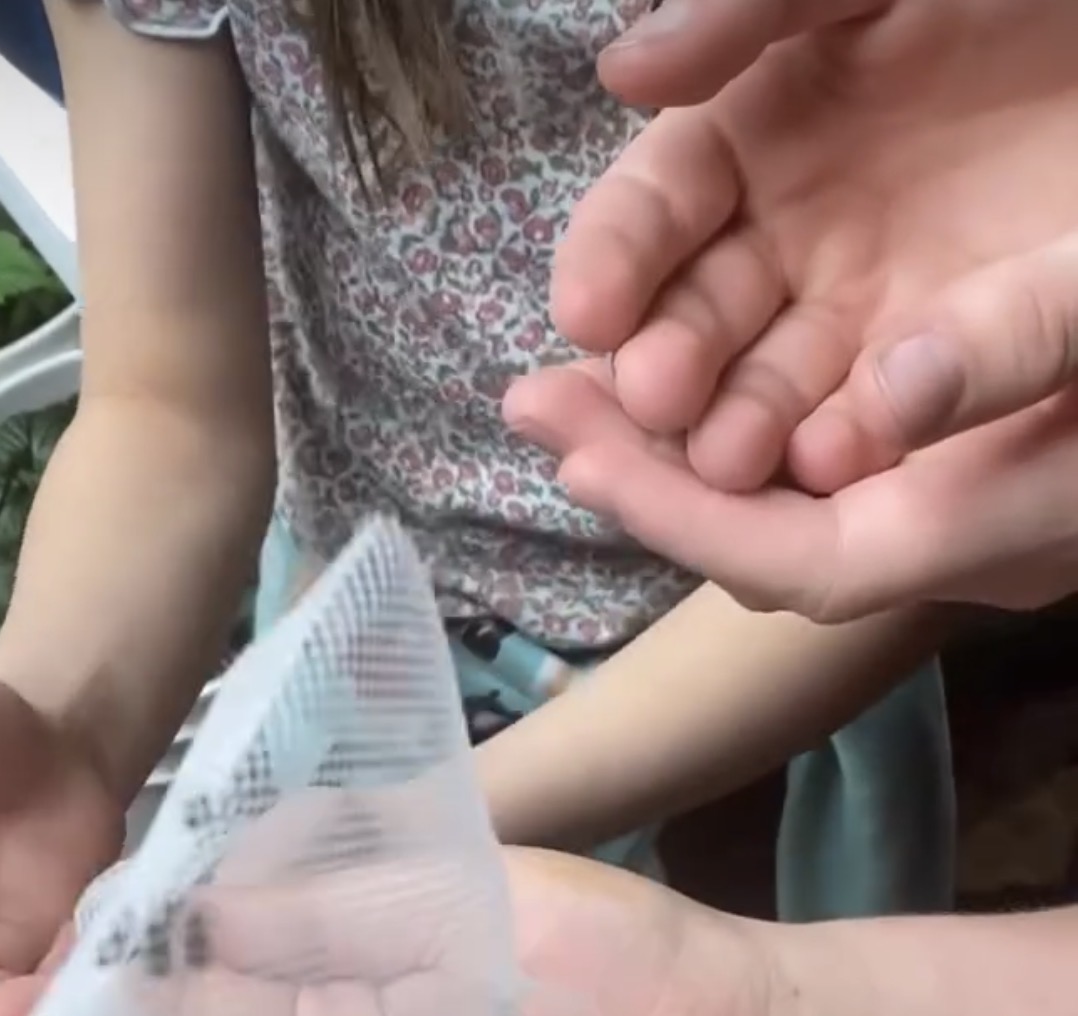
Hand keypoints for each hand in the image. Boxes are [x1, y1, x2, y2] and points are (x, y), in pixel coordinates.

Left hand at [506, 360, 1077, 619]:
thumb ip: (1027, 354)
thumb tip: (890, 396)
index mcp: (979, 531)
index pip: (787, 558)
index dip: (676, 512)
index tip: (576, 450)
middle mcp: (937, 522)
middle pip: (753, 523)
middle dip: (639, 463)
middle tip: (533, 400)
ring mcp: (932, 479)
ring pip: (771, 473)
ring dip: (668, 423)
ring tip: (571, 367)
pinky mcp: (936, 426)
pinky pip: (809, 425)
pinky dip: (734, 386)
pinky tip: (679, 341)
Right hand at [546, 0, 1077, 495]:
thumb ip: (756, 4)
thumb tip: (622, 71)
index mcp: (764, 128)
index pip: (660, 207)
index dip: (616, 259)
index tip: (588, 313)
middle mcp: (796, 231)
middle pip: (696, 318)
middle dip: (666, 365)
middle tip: (658, 396)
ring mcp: (863, 306)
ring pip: (768, 387)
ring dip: (737, 427)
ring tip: (731, 457)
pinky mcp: (935, 367)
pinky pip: (873, 418)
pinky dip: (846, 443)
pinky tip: (824, 463)